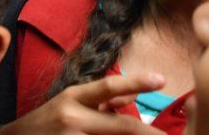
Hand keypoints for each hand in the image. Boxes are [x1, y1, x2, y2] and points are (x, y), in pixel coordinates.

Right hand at [0, 73, 166, 134]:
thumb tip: (130, 94)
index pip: (108, 86)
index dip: (136, 82)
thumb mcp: (69, 104)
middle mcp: (72, 117)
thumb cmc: (47, 123)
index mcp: (73, 97)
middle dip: (151, 134)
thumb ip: (100, 101)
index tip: (161, 79)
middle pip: (123, 126)